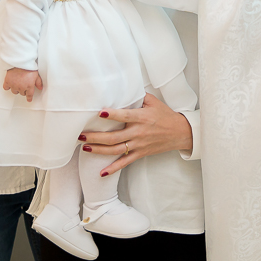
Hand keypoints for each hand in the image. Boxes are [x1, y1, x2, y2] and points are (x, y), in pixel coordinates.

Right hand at [4, 68, 42, 101]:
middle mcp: (21, 87)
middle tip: (24, 85)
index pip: (29, 95)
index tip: (29, 99)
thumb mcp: (36, 74)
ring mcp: (14, 85)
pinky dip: (7, 87)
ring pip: (15, 92)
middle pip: (22, 93)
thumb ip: (38, 82)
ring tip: (17, 84)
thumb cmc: (28, 67)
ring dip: (16, 89)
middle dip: (23, 90)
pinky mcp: (8, 81)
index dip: (29, 98)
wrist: (20, 61)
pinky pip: (6, 88)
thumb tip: (40, 88)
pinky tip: (10, 84)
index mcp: (29, 86)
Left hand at [78, 94, 192, 175]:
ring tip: (84, 148)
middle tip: (81, 136)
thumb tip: (122, 87)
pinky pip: (125, 162)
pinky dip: (113, 168)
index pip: (125, 116)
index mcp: (142, 117)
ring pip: (116, 150)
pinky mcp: (140, 153)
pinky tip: (102, 173)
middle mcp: (138, 132)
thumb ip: (138, 96)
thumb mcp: (153, 101)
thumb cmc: (165, 115)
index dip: (112, 115)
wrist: (179, 133)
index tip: (99, 113)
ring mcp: (138, 145)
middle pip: (114, 137)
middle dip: (96, 137)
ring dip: (99, 150)